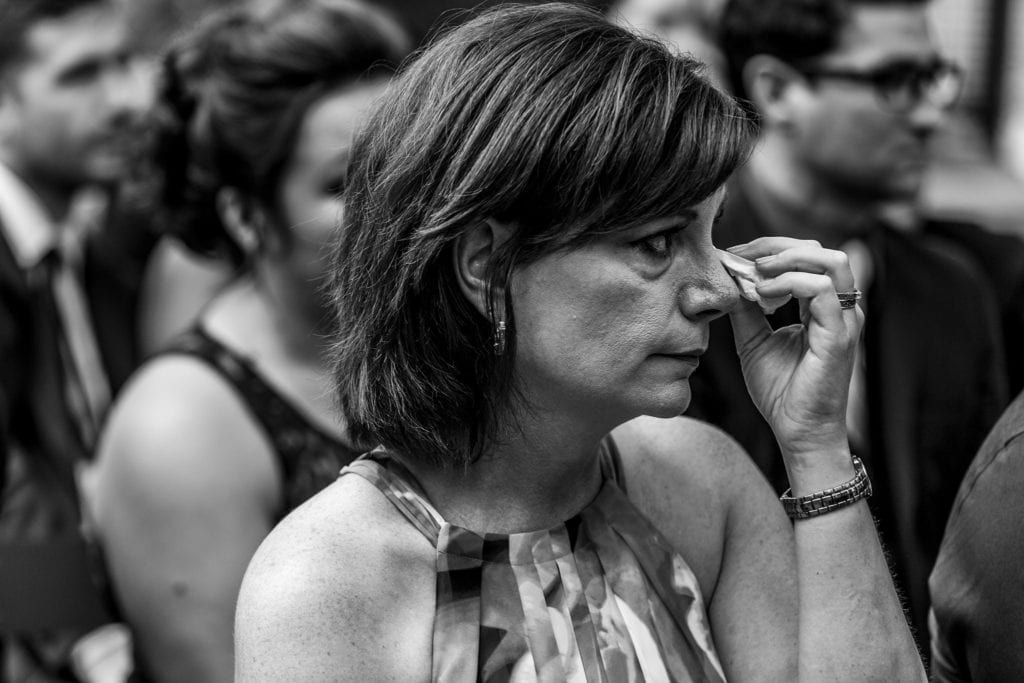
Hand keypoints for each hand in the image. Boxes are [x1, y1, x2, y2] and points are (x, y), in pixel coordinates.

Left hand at [725, 237, 863, 463]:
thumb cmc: (781, 391)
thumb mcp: (753, 340)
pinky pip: (822, 290)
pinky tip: (764, 296)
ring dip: (785, 260)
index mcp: (823, 306)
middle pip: (818, 250)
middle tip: (740, 258)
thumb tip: (728, 277)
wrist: (797, 431)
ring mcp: (844, 320)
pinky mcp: (839, 335)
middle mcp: (839, 307)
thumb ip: (745, 308)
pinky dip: (788, 283)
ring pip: (830, 261)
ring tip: (755, 276)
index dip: (768, 249)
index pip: (805, 256)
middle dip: (774, 246)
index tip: (733, 255)